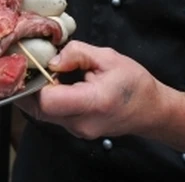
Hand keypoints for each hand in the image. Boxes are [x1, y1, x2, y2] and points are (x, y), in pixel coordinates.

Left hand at [19, 40, 169, 140]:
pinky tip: (57, 84)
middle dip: (32, 87)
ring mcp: (78, 131)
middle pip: (39, 109)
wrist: (151, 110)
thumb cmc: (134, 83)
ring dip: (39, 93)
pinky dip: (49, 99)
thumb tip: (52, 60)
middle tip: (36, 67)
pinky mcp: (76, 130)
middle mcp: (82, 123)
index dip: (36, 82)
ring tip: (48, 73)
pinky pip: (53, 115)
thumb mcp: (108, 57)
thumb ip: (77, 53)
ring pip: (43, 114)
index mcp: (92, 102)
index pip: (47, 101)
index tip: (39, 65)